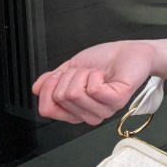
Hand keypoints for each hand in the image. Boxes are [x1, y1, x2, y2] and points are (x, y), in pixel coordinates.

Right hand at [32, 41, 156, 125]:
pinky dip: (95, 75)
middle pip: (59, 98)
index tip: (60, 75)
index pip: (47, 110)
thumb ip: (52, 80)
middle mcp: (89, 114)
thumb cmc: (106, 59)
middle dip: (69, 76)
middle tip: (85, 72)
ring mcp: (103, 110)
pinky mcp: (116, 101)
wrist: (130, 51)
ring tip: (96, 73)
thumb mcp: (71, 67)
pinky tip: (105, 75)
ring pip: (74, 94)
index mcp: (77, 110)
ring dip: (82, 74)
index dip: (48, 88)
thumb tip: (35, 88)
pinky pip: (92, 89)